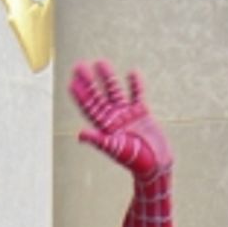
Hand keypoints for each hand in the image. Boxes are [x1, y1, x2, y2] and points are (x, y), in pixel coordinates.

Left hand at [70, 61, 171, 176]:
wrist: (156, 164)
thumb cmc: (135, 161)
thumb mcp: (115, 149)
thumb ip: (98, 140)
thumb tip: (79, 133)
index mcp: (105, 128)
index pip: (89, 109)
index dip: (80, 96)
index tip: (71, 82)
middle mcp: (114, 119)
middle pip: (98, 96)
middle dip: (89, 82)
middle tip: (80, 65)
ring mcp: (127, 115)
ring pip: (115, 92)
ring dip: (108, 78)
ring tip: (100, 62)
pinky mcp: (142, 113)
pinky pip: (137, 95)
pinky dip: (135, 84)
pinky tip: (132, 72)